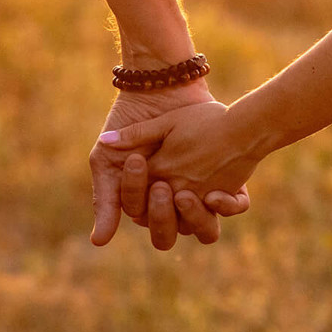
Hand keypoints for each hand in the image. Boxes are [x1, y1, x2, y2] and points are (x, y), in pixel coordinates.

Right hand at [89, 85, 244, 250]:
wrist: (164, 88)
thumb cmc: (132, 123)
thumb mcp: (110, 160)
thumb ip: (105, 199)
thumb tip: (97, 243)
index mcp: (145, 202)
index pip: (142, 216)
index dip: (137, 195)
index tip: (138, 161)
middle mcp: (174, 204)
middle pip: (172, 233)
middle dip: (163, 215)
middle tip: (162, 186)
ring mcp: (203, 195)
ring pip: (206, 230)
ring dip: (196, 218)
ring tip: (185, 195)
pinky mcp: (228, 183)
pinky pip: (234, 207)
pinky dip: (227, 205)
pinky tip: (216, 192)